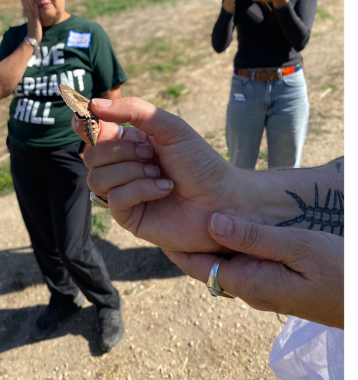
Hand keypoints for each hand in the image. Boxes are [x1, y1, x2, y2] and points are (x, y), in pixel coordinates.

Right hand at [17, 0, 41, 42]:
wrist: (32, 40)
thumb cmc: (33, 32)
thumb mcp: (32, 22)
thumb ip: (32, 16)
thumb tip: (31, 12)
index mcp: (28, 15)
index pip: (24, 5)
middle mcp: (29, 15)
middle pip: (25, 4)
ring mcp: (32, 18)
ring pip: (29, 8)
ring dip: (27, 1)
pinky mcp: (36, 22)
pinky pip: (36, 14)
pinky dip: (35, 9)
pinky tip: (35, 3)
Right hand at [80, 97, 242, 253]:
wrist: (223, 199)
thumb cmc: (200, 163)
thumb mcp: (170, 127)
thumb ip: (133, 110)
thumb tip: (94, 104)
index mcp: (127, 145)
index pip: (92, 133)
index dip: (85, 125)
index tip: (87, 117)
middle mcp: (121, 168)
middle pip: (91, 155)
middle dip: (121, 151)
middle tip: (151, 155)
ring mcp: (122, 193)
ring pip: (97, 178)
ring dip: (131, 172)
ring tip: (159, 174)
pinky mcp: (128, 217)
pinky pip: (115, 199)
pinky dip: (141, 190)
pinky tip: (164, 189)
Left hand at [163, 214, 344, 329]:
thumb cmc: (340, 271)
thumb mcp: (298, 247)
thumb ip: (254, 237)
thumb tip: (211, 222)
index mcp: (248, 281)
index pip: (194, 263)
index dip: (174, 241)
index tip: (161, 218)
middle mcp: (249, 290)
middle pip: (204, 264)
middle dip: (186, 240)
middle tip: (170, 209)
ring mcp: (262, 291)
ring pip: (222, 264)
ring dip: (208, 242)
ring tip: (192, 213)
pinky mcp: (275, 287)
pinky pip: (241, 266)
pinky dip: (229, 247)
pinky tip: (229, 228)